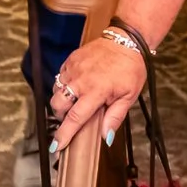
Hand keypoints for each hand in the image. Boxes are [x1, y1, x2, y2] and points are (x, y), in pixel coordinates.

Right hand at [49, 36, 148, 153]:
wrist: (126, 40)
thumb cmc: (130, 69)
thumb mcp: (129, 96)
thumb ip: (115, 117)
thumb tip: (105, 137)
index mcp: (96, 91)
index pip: (75, 118)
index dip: (64, 134)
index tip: (56, 146)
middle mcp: (81, 80)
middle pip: (58, 104)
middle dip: (60, 116)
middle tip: (70, 118)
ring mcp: (74, 68)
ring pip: (56, 90)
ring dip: (61, 100)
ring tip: (74, 101)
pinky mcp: (71, 59)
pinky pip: (59, 77)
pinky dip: (63, 85)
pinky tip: (75, 86)